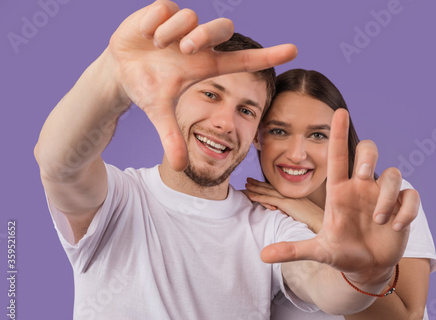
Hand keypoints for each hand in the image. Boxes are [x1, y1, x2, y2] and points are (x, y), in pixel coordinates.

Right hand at [107, 0, 296, 170]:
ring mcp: (184, 24)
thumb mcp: (158, 112)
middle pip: (223, 27)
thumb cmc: (146, 88)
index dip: (269, 55)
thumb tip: (179, 167)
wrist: (119, 69)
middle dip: (204, 36)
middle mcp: (200, 43)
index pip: (245, 59)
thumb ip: (171, 137)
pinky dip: (152, 24)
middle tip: (184, 51)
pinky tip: (145, 35)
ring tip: (155, 46)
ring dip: (170, 34)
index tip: (295, 50)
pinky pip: (165, 7)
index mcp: (206, 65)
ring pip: (190, 17)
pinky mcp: (165, 9)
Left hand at [244, 178, 323, 232]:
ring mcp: (289, 198)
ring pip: (269, 191)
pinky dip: (259, 197)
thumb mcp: (303, 215)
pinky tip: (251, 196)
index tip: (257, 182)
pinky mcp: (288, 204)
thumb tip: (284, 213)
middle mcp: (291, 194)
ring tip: (246, 185)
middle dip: (259, 183)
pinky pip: (270, 199)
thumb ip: (293, 212)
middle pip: (272, 187)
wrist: (323, 224)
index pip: (278, 189)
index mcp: (295, 196)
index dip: (267, 185)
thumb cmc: (316, 223)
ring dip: (256, 188)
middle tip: (248, 179)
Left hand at [261, 109, 419, 283]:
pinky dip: (406, 210)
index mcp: (339, 191)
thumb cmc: (341, 252)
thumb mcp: (318, 251)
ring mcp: (382, 196)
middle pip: (368, 152)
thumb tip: (262, 256)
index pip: (338, 156)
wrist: (366, 267)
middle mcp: (360, 187)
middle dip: (367, 156)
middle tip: (362, 174)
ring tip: (378, 221)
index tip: (338, 111)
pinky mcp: (402, 207)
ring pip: (392, 174)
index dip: (337, 134)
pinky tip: (396, 226)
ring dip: (386, 196)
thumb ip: (291, 250)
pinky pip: (411, 195)